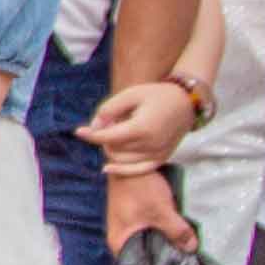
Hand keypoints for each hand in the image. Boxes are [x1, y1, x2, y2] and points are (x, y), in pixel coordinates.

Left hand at [79, 77, 200, 167]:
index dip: (91, 135)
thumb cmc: (156, 95)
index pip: (109, 137)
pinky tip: (107, 168)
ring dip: (113, 148)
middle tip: (113, 119)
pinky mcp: (161, 158)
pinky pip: (138, 170)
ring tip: (120, 129)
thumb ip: (109, 109)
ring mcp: (157, 154)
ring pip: (122, 160)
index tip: (78, 131)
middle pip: (114, 148)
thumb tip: (94, 128)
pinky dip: (122, 170)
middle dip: (105, 136)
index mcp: (142, 128)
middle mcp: (150, 145)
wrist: (185, 103)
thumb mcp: (131, 94)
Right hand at [103, 162, 195, 256]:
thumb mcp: (161, 211)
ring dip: (163, 243)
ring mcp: (127, 226)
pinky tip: (176, 234)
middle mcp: (120, 238)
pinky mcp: (135, 217)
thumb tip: (192, 248)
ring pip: (148, 242)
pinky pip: (149, 231)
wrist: (129, 158)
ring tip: (183, 250)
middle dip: (163, 257)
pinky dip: (161, 233)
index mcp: (119, 242)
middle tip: (184, 262)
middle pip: (144, 255)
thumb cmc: (139, 188)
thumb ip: (177, 232)